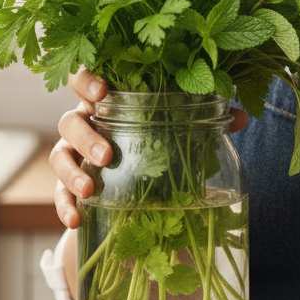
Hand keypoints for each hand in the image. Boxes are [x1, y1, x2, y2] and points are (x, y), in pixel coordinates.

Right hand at [49, 69, 249, 228]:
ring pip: (59, 155)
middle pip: (70, 120)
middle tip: (108, 156)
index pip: (86, 78)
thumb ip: (204, 117)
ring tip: (91, 192)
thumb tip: (241, 117)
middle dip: (86, 136)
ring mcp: (74, 153)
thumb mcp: (175, 125)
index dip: (87, 80)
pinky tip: (76, 220)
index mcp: (109, 100)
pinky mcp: (70, 184)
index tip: (103, 92)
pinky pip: (59, 193)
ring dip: (71, 173)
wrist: (132, 177)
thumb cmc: (154, 137)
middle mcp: (86, 122)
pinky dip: (65, 206)